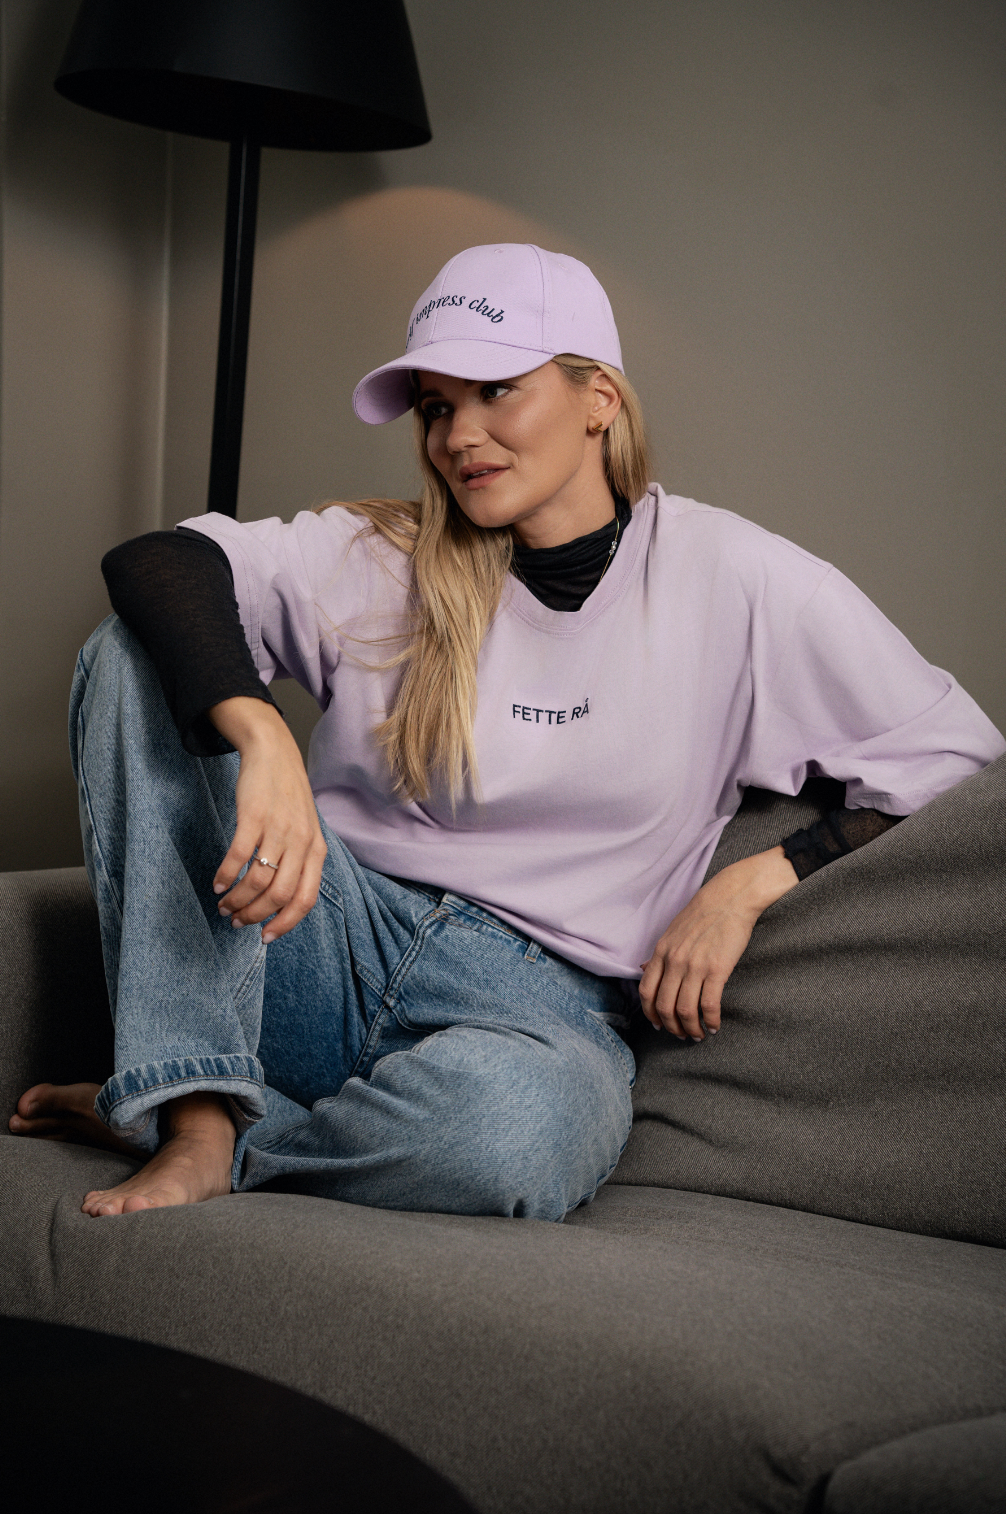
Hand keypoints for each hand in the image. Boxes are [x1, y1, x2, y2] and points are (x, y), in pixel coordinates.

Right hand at [209, 696, 327, 943]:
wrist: (274, 752)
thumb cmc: (287, 797)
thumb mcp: (306, 830)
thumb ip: (300, 862)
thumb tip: (283, 902)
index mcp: (316, 850)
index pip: (305, 899)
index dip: (285, 923)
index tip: (265, 937)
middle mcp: (301, 842)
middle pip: (280, 895)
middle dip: (255, 915)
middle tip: (236, 921)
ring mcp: (278, 829)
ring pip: (258, 880)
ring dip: (237, 899)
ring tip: (223, 904)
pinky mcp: (254, 816)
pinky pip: (238, 856)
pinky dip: (225, 875)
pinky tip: (217, 883)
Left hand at [639, 847, 797, 1038]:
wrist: (731, 897)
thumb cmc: (703, 912)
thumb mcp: (673, 931)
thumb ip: (659, 954)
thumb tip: (644, 970)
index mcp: (661, 951)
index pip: (646, 992)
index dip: (650, 1013)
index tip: (659, 1024)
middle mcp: (674, 961)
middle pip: (664, 1006)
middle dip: (671, 1027)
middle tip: (681, 1035)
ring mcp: (695, 966)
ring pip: (685, 1010)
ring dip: (691, 1029)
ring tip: (698, 1035)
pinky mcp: (717, 969)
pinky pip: (709, 1005)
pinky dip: (710, 1021)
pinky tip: (714, 1026)